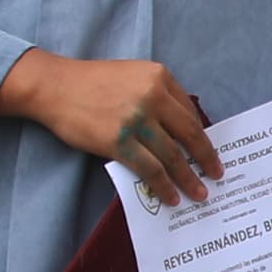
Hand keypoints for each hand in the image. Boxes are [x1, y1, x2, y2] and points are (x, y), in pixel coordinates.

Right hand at [0, 52, 219, 203]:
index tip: (209, 151)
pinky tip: (172, 197)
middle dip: (206, 158)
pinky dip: (163, 186)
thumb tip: (181, 129)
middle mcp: (152, 97)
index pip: (190, 111)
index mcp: (159, 77)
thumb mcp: (133, 75)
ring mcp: (135, 120)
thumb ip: (158, 94)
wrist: (54, 86)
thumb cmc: (92, 81)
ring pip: (172, 156)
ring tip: (199, 193)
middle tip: (217, 175)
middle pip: (189, 134)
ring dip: (189, 178)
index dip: (202, 135)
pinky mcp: (118, 142)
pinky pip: (149, 169)